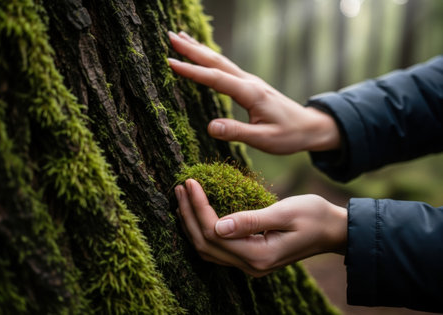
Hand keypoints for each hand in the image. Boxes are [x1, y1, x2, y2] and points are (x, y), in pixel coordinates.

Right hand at [168, 31, 340, 153]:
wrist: (310, 127)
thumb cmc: (289, 135)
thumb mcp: (264, 140)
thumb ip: (237, 133)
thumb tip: (209, 127)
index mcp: (250, 93)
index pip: (215, 78)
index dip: (192, 71)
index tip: (170, 61)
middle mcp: (249, 82)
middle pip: (216, 61)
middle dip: (192, 49)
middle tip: (170, 36)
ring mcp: (250, 82)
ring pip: (221, 61)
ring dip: (200, 49)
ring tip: (181, 37)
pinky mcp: (250, 86)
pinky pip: (226, 68)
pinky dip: (211, 59)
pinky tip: (204, 56)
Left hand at [175, 179, 346, 276]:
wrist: (333, 230)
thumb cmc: (313, 216)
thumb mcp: (284, 213)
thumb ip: (251, 221)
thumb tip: (218, 226)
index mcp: (258, 254)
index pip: (214, 232)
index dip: (198, 206)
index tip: (191, 181)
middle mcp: (250, 265)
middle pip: (205, 243)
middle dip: (188, 214)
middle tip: (180, 187)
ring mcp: (250, 264)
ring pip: (208, 248)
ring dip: (191, 223)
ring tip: (183, 198)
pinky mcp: (251, 256)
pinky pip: (218, 248)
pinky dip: (203, 230)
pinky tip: (198, 213)